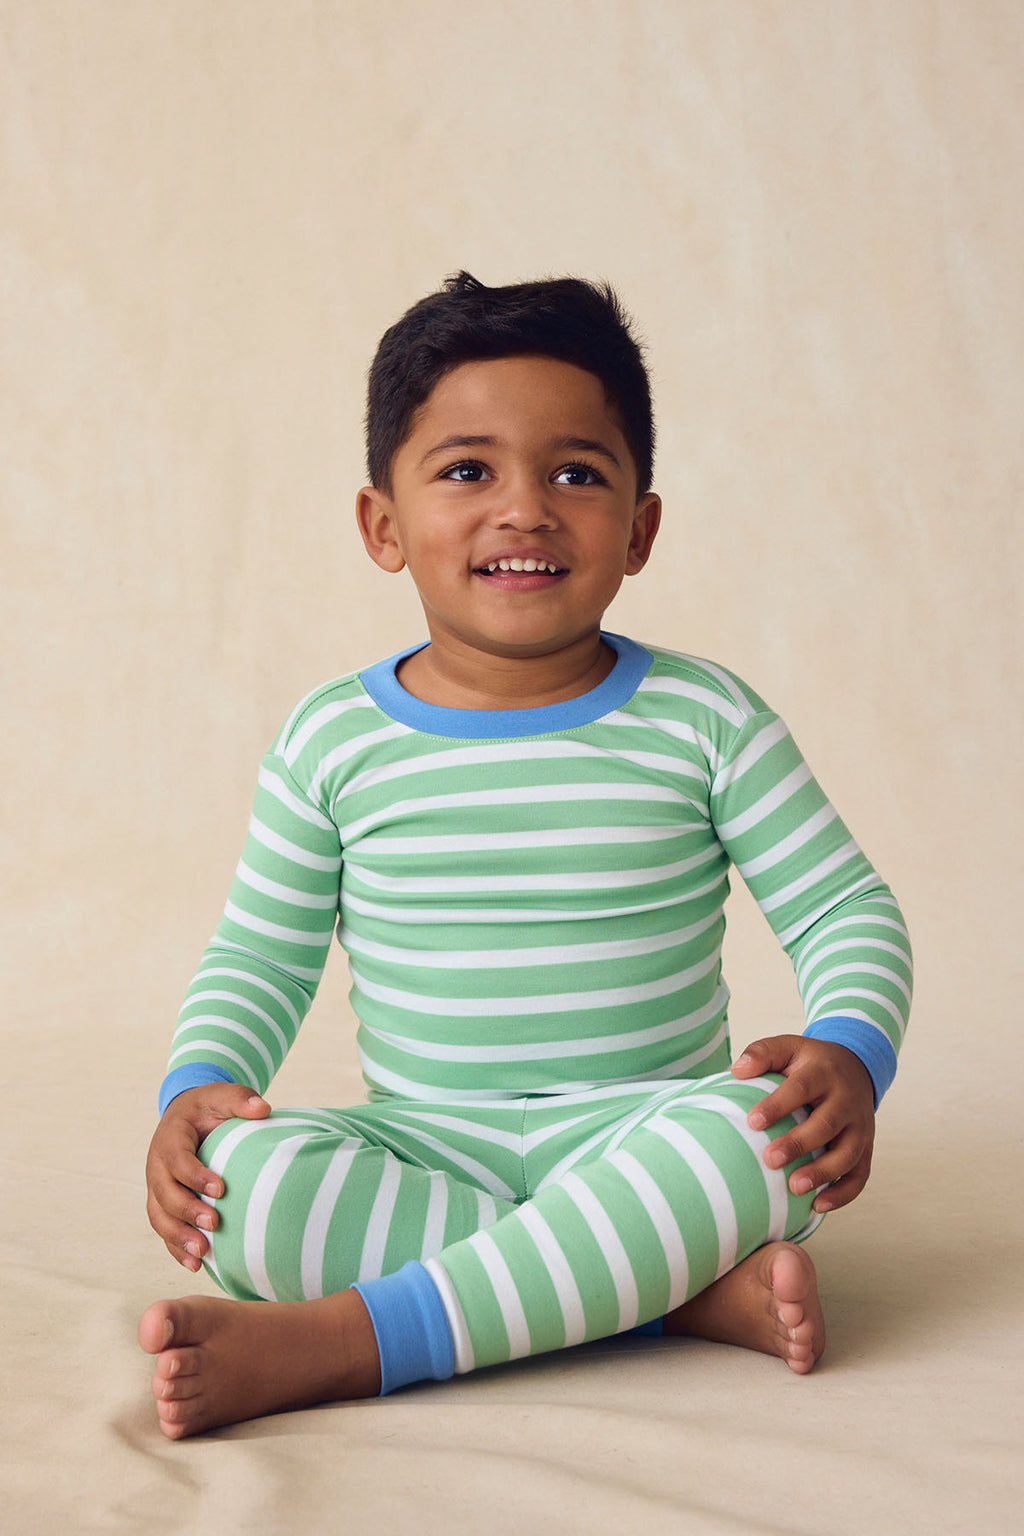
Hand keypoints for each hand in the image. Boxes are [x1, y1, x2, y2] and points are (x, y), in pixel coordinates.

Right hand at [145, 1083, 270, 1270]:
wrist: (187, 1116)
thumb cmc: (208, 1107)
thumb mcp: (222, 1095)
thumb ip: (240, 1099)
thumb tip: (263, 1109)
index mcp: (170, 1139)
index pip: (178, 1160)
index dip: (196, 1176)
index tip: (221, 1189)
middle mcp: (156, 1165)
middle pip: (164, 1193)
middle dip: (187, 1212)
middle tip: (214, 1225)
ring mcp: (156, 1186)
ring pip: (159, 1216)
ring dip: (178, 1237)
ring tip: (202, 1254)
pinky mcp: (161, 1202)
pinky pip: (163, 1228)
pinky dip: (175, 1248)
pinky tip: (194, 1265)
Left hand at [731, 1035, 874, 1212]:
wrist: (856, 1067)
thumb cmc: (809, 1062)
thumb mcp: (788, 1047)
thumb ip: (762, 1054)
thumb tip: (736, 1071)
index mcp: (824, 1073)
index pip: (802, 1087)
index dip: (778, 1105)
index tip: (752, 1122)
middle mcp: (846, 1100)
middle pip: (827, 1124)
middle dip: (800, 1144)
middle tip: (770, 1160)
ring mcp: (860, 1126)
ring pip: (848, 1154)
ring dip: (823, 1173)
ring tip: (794, 1187)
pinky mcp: (867, 1148)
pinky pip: (860, 1175)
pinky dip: (843, 1193)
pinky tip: (818, 1206)